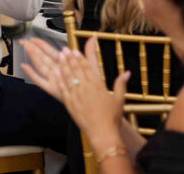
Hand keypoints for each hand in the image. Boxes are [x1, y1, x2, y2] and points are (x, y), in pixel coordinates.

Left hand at [21, 37, 127, 151]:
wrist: (102, 133)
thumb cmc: (112, 118)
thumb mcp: (119, 99)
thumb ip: (120, 84)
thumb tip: (128, 72)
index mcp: (97, 85)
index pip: (87, 67)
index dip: (80, 58)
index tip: (75, 50)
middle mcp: (86, 87)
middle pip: (76, 68)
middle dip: (70, 57)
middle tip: (64, 49)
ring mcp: (76, 94)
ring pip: (68, 75)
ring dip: (63, 64)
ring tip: (59, 56)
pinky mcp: (69, 102)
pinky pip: (63, 87)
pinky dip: (59, 78)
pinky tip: (55, 71)